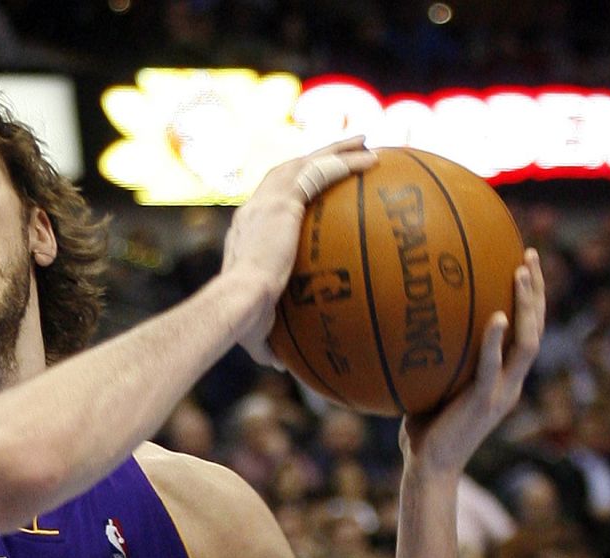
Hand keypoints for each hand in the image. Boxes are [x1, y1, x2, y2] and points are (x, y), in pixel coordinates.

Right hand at [222, 137, 378, 364]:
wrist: (236, 304)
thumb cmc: (241, 322)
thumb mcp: (257, 331)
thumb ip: (269, 342)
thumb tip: (280, 366)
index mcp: (246, 232)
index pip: (271, 201)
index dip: (294, 190)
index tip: (314, 188)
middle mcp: (253, 209)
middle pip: (288, 170)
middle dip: (318, 156)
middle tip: (346, 148)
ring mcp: (266, 200)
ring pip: (306, 161)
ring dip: (336, 148)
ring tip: (364, 139)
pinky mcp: (283, 201)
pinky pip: (320, 172)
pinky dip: (345, 163)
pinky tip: (373, 159)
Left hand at [402, 250, 544, 474]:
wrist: (429, 470)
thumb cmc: (423, 432)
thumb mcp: (431, 390)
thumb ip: (434, 363)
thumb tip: (406, 329)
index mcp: (502, 380)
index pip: (526, 333)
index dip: (529, 301)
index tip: (523, 266)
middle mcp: (510, 384)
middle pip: (535, 329)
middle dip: (536, 291)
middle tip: (529, 255)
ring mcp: (500, 393)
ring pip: (527, 343)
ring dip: (526, 306)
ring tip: (520, 273)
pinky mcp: (483, 403)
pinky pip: (494, 367)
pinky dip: (497, 341)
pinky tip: (497, 316)